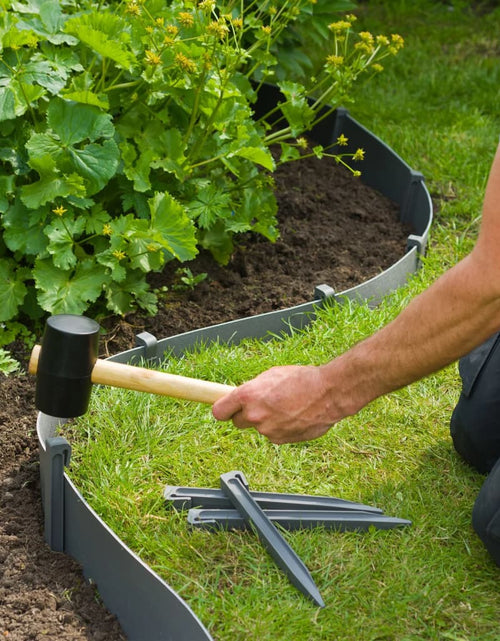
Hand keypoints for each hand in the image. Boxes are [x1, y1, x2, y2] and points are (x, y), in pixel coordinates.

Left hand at [212, 364, 340, 443]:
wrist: (329, 393)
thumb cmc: (302, 379)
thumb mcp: (271, 375)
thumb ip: (253, 389)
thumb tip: (243, 397)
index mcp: (248, 396)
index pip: (219, 412)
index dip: (223, 410)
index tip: (225, 408)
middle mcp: (254, 415)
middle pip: (237, 422)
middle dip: (246, 415)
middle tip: (262, 405)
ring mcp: (267, 430)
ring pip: (260, 428)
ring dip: (268, 420)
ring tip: (287, 406)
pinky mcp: (280, 440)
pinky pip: (274, 434)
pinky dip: (281, 427)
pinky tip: (295, 415)